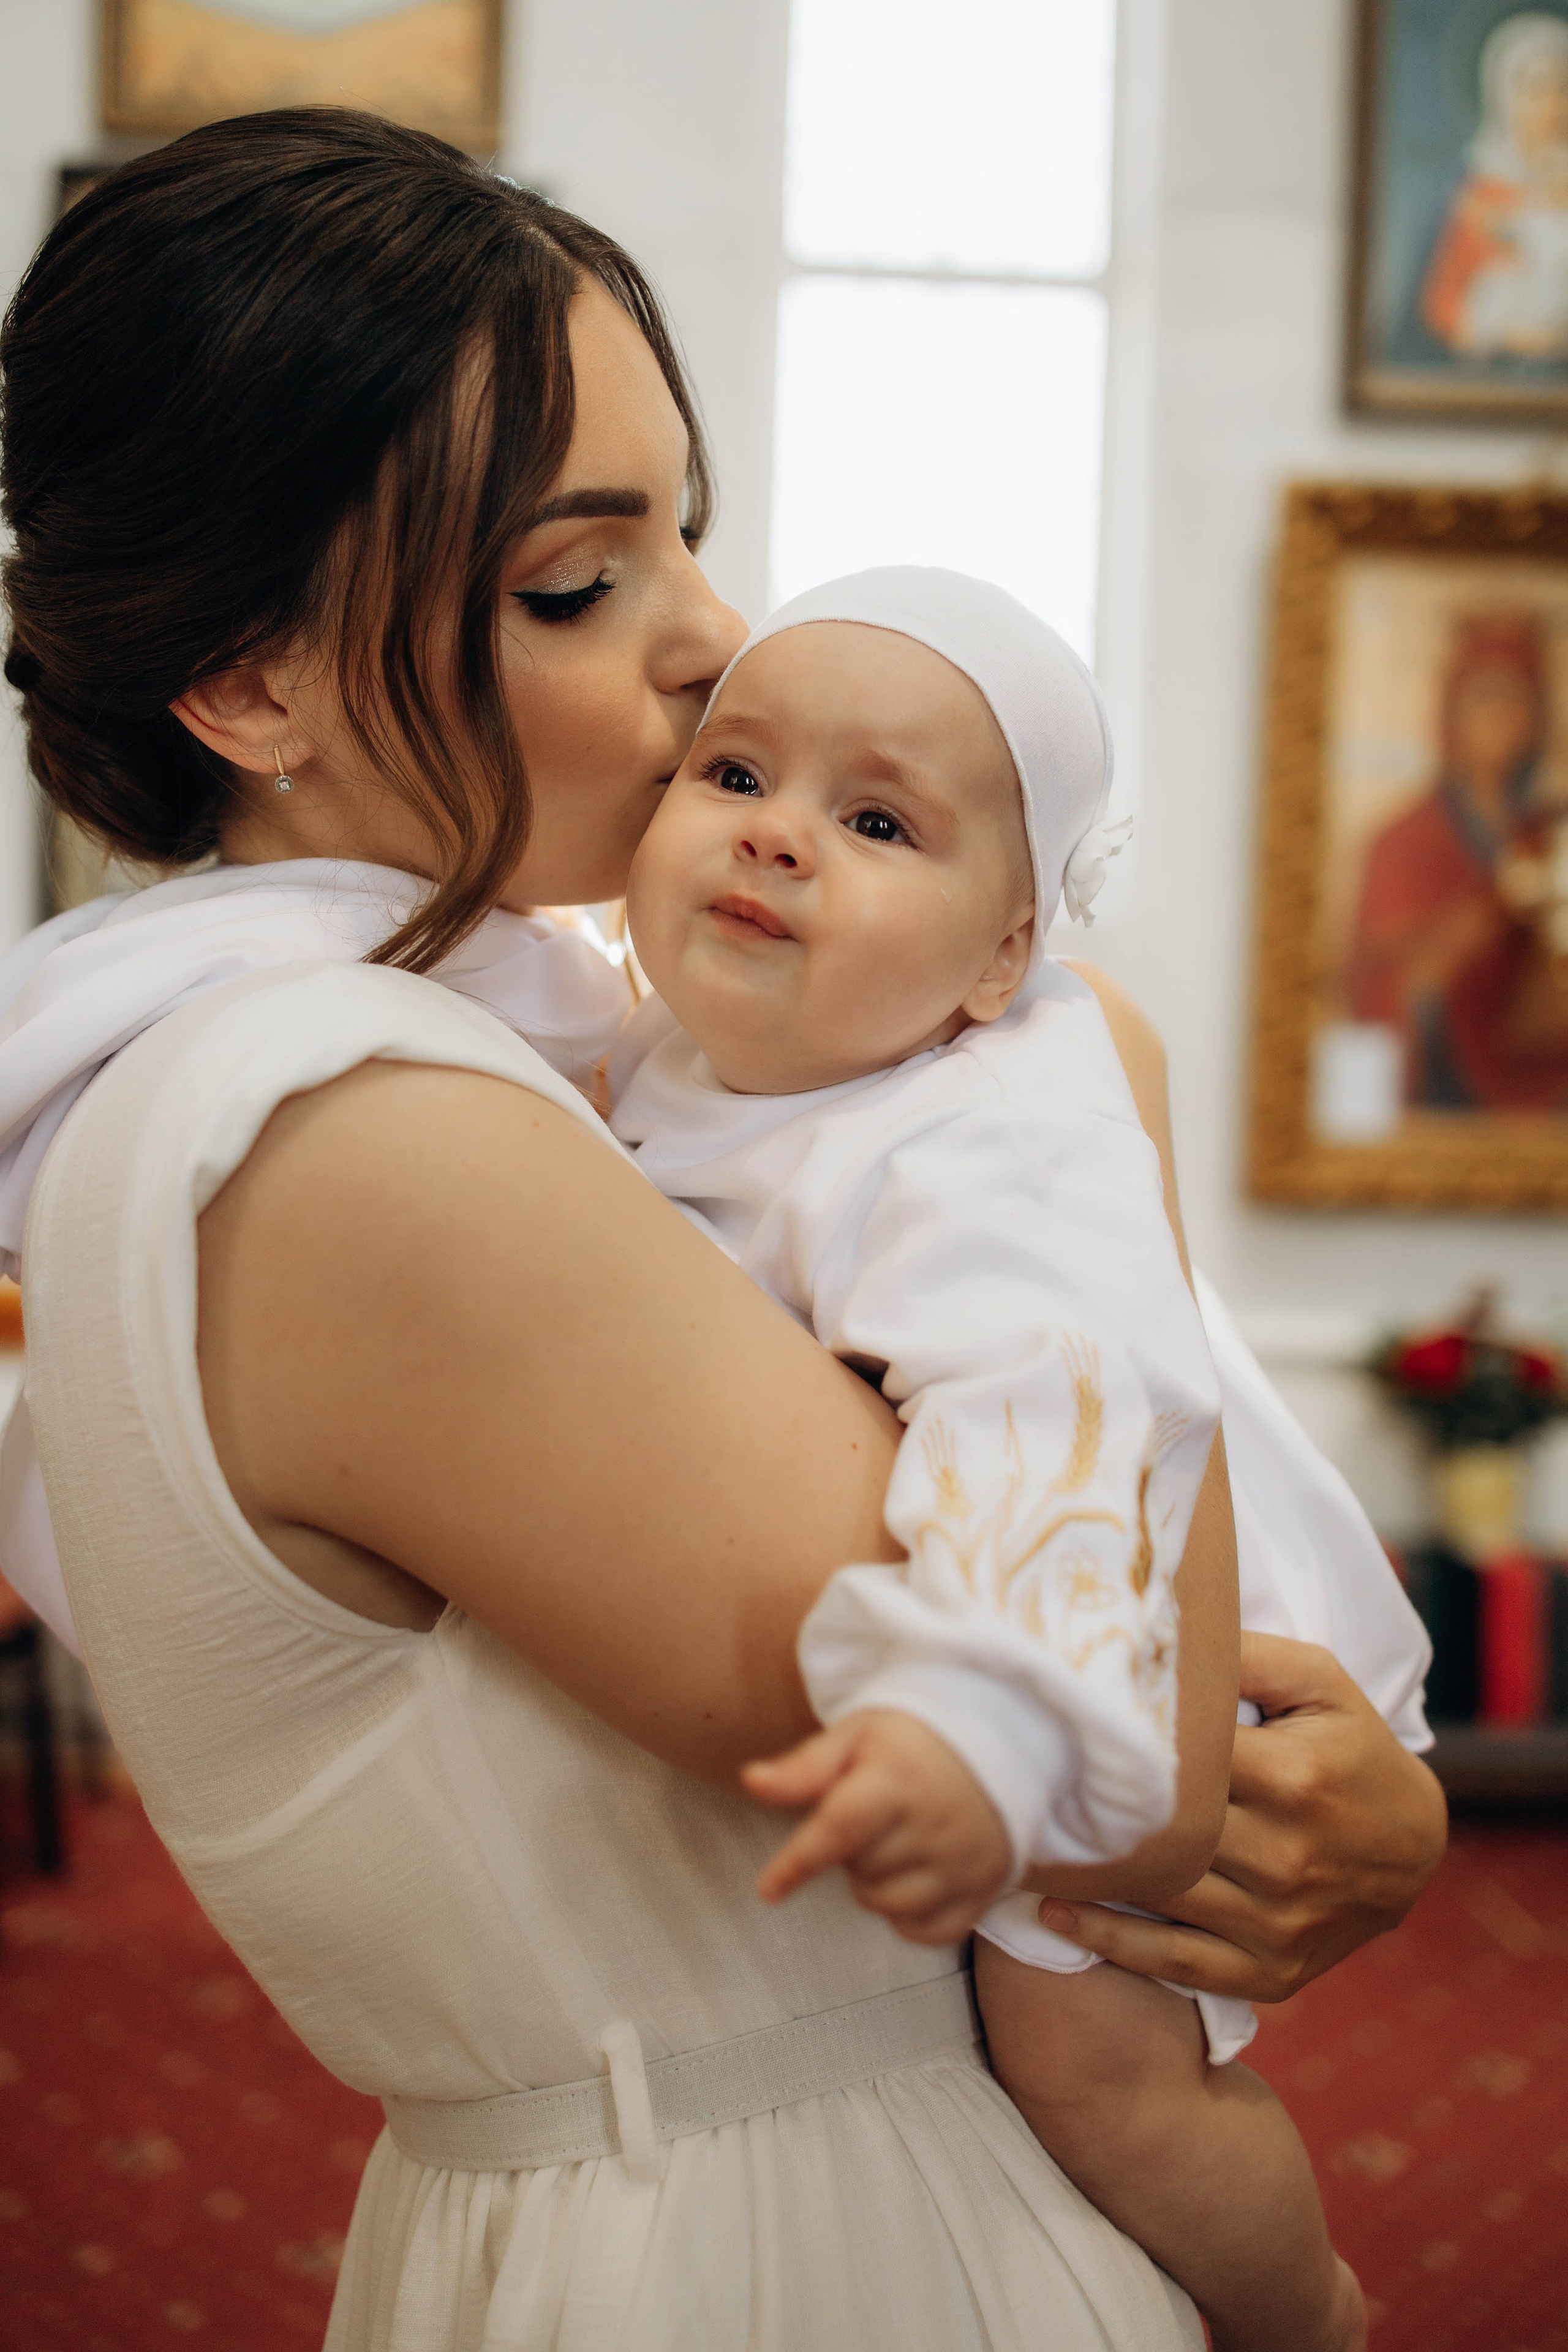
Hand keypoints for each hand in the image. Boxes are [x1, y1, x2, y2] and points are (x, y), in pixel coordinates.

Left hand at [742, 1709, 1012, 1945]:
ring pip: (888, 1907)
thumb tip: (751, 1782)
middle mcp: (937, 1825)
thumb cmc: (914, 1737)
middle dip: (851, 1852)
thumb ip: (805, 1767)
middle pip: (860, 1872)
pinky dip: (910, 1914)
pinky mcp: (986, 1889)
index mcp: (899, 1780)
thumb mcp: (857, 1735)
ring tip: (894, 1843)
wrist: (997, 1739)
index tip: (767, 1891)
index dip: (798, 1863)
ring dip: (876, 1883)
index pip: (839, 1831)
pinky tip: (916, 1875)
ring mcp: (966, 1862)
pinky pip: (928, 1932)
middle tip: (873, 1817)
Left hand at [1031, 1633, 1446, 2002]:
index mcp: (1293, 1778)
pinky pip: (1177, 1964)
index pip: (1187, 1757)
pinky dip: (1112, 1945)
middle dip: (1088, 1806)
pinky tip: (1055, 1915)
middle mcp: (1285, 1856)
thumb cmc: (1352, 1750)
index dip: (1118, 1739)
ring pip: (1160, 1897)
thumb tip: (1168, 1632)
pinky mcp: (1270, 1972)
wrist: (1413, 1850)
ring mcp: (1277, 1923)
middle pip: (1165, 1830)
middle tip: (1007, 1781)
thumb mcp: (1321, 1684)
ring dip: (1083, 1875)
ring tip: (1014, 1841)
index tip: (1053, 1722)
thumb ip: (1249, 1656)